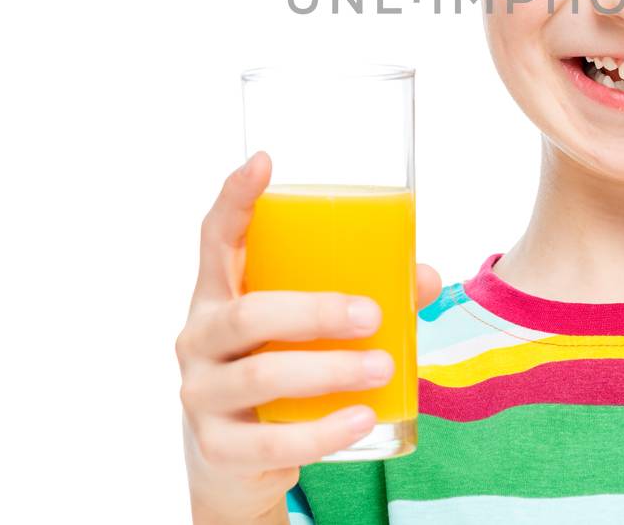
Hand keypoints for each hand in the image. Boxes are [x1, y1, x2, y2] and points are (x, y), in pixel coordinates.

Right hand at [177, 151, 442, 523]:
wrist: (237, 461)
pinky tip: (362, 420)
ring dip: (328, 370)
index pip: (216, 238)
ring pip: (260, 377)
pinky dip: (321, 432)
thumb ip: (362, 298)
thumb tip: (424, 279)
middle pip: (248, 314)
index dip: (235, 199)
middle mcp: (199, 337)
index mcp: (219, 293)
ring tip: (383, 368)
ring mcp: (202, 393)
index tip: (264, 161)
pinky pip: (269, 442)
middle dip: (314, 311)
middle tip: (372, 315)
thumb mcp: (306, 330)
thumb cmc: (280, 367)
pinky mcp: (218, 446)